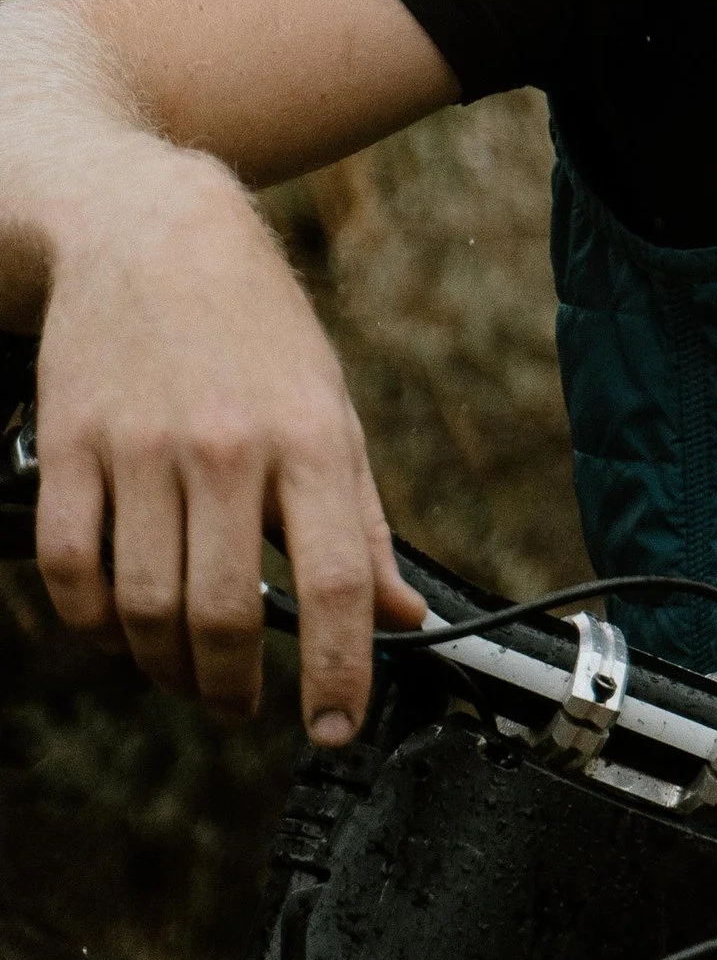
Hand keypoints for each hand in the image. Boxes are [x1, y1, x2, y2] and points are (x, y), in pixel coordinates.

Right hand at [33, 151, 421, 743]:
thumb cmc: (255, 326)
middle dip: (232, 688)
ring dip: (164, 666)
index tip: (335, 729)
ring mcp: (141, 449)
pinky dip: (93, 623)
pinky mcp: (71, 447)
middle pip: (224, 615)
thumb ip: (362, 520)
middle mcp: (227, 447)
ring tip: (183, 670)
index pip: (336, 583)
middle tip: (239, 705)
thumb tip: (402, 617)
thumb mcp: (332, 407)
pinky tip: (118, 626)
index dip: (338, 673)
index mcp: (310, 438)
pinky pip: (73, 572)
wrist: (152, 231)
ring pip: (145, 608)